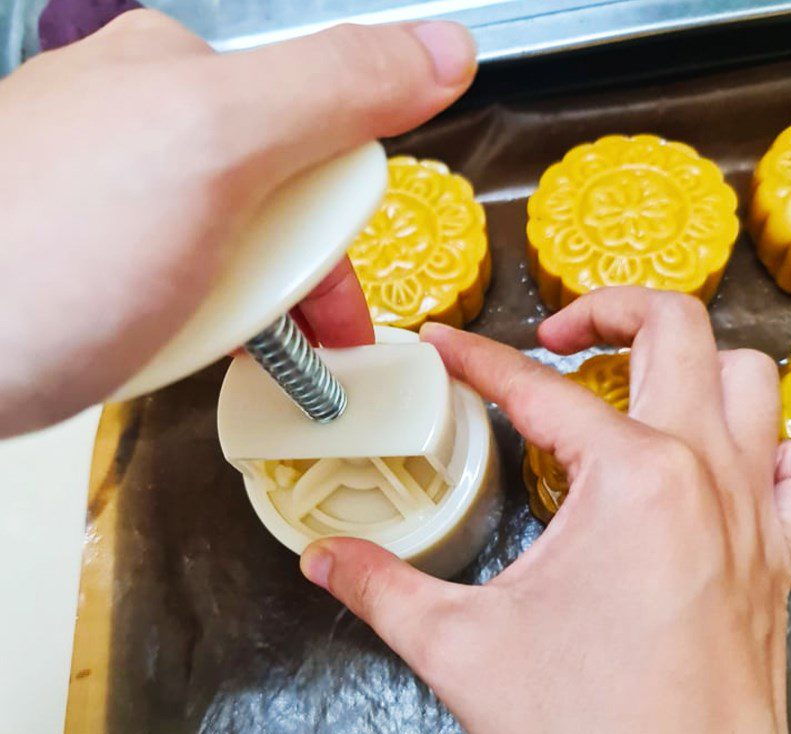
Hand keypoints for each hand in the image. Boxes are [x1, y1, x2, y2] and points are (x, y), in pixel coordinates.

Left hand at [0, 10, 476, 434]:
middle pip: (277, 186)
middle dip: (298, 268)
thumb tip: (446, 44)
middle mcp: (141, 117)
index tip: (334, 286)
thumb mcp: (216, 151)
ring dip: (252, 300)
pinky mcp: (90, 255)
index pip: (319, 119)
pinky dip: (202, 314)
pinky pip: (186, 276)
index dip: (340, 212)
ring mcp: (114, 190)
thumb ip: (337, 89)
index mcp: (176, 71)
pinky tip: (176, 337)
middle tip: (296, 335)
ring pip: (234, 238)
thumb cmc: (52, 258)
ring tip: (221, 340)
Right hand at [300, 287, 790, 733]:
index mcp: (629, 479)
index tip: (443, 346)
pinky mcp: (778, 554)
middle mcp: (703, 473)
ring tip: (632, 382)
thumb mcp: (455, 646)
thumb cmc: (581, 732)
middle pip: (673, 327)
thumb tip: (320, 557)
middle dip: (604, 309)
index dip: (476, 360)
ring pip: (749, 377)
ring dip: (690, 359)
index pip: (534, 392)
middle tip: (554, 339)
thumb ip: (378, 586)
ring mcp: (753, 510)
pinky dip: (760, 437)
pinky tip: (717, 454)